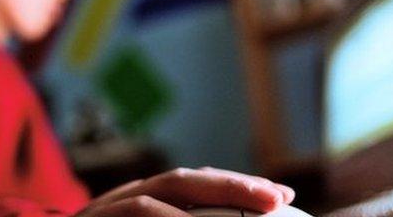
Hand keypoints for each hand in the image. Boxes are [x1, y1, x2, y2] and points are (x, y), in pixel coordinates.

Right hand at [75, 167, 294, 216]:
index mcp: (147, 203)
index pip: (196, 187)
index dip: (238, 188)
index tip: (280, 197)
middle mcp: (130, 196)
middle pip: (189, 179)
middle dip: (237, 185)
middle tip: (280, 196)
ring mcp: (112, 205)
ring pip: (169, 187)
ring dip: (217, 191)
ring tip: (262, 203)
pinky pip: (140, 211)